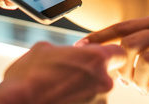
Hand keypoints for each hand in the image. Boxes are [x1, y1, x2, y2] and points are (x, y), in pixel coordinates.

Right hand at [0, 41, 126, 103]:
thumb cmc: (29, 78)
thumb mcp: (44, 49)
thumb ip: (65, 50)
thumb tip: (66, 53)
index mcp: (96, 59)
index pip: (119, 52)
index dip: (108, 54)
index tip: (95, 57)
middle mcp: (103, 82)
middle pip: (106, 75)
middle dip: (90, 75)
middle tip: (68, 76)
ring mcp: (98, 103)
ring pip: (96, 94)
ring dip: (83, 92)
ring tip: (59, 92)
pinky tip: (59, 101)